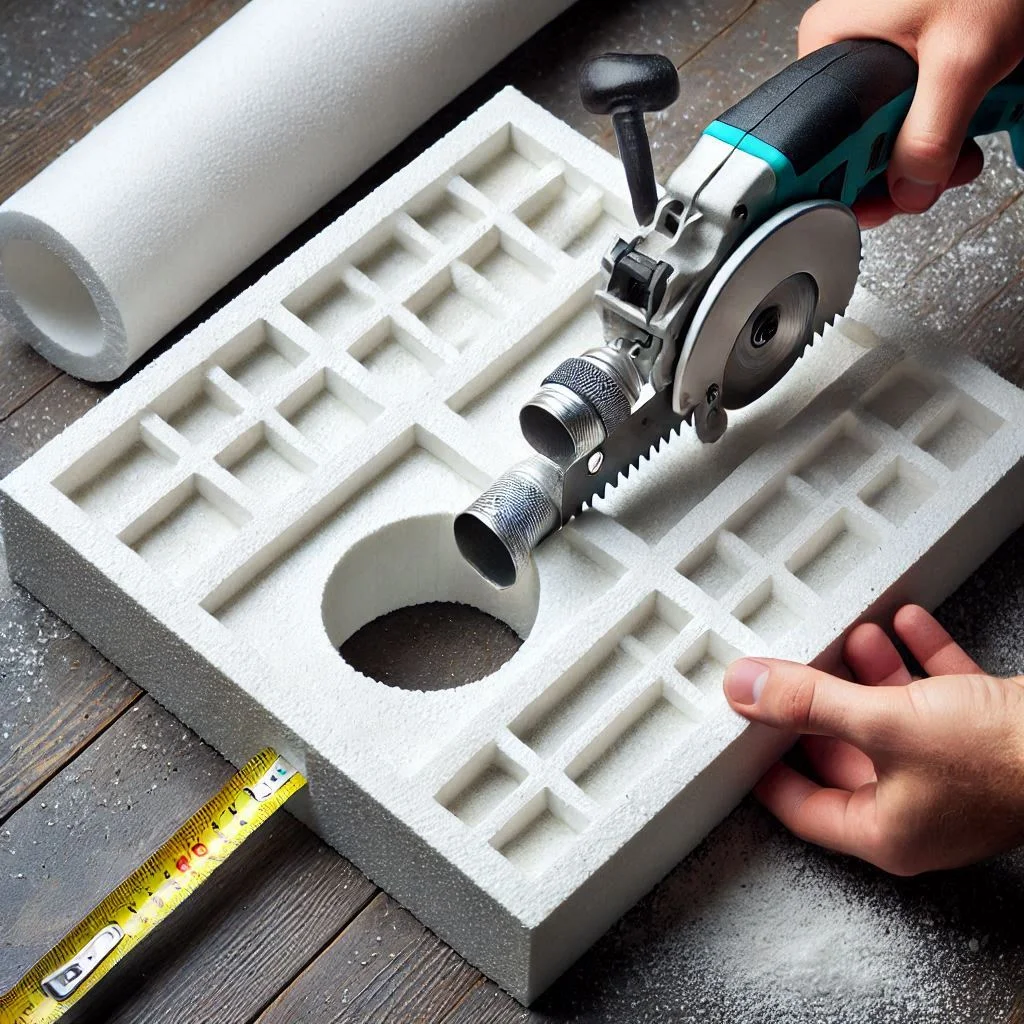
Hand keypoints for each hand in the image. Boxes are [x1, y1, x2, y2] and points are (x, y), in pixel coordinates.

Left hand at [723, 605, 1023, 874]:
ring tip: (854, 633)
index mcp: (886, 830)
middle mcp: (919, 809)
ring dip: (871, 673)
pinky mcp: (987, 741)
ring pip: (894, 721)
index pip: (805, 808)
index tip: (740, 738)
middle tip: (794, 671)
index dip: (767, 771)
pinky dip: (920, 659)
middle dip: (823, 705)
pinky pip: (941, 696)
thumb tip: (743, 688)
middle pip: (847, 755)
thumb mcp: (884, 725)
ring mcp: (955, 777)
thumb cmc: (1001, 761)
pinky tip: (906, 621)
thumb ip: (807, 704)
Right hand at [799, 0, 1023, 225]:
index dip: (841, 180)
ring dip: (935, 154)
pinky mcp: (912, 70)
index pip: (814, 137)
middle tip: (938, 172)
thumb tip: (906, 191)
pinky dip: (948, 131)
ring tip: (967, 141)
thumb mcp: (961, 58)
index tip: (872, 202)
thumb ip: (930, 136)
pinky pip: (916, 120)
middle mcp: (847, 54)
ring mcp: (880, 64)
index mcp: (830, 43)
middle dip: (902, 171)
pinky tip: (971, 118)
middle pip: (856, 146)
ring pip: (890, 138)